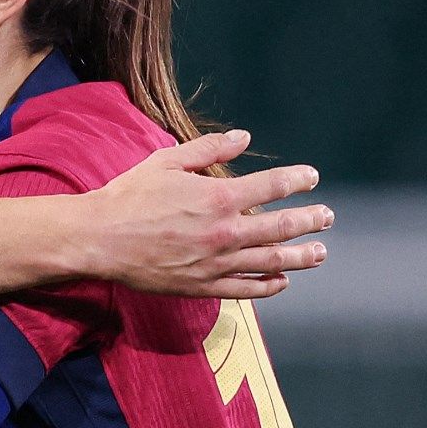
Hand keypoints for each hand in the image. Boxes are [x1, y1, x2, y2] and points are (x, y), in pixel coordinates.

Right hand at [83, 129, 331, 298]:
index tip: (312, 178)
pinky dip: (270, 286)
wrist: (99, 238)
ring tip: (320, 253)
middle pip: (282, 227)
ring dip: (302, 257)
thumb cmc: (129, 196)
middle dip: (310, 221)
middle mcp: (225, 231)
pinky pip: (247, 290)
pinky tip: (283, 281)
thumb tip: (243, 137)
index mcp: (217, 197)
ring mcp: (217, 262)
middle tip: (327, 217)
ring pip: (273, 262)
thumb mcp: (166, 161)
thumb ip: (208, 149)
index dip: (298, 180)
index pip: (272, 186)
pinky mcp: (204, 285)